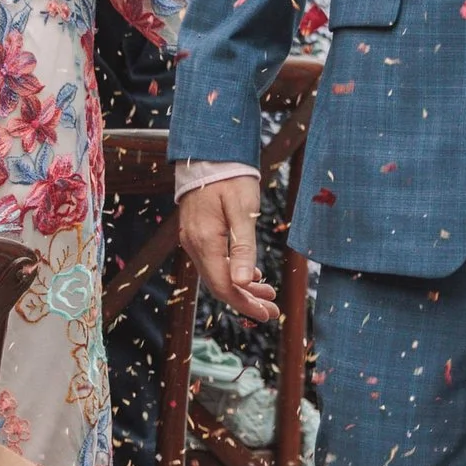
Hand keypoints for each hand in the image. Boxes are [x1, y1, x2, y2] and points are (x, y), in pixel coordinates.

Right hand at [180, 170, 275, 323]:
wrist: (209, 152)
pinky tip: (251, 274)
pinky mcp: (196, 232)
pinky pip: (213, 261)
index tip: (268, 314)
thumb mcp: (243, 211)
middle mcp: (194, 244)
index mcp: (205, 241)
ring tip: (267, 294)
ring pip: (216, 274)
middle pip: (219, 284)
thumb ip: (243, 248)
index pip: (224, 286)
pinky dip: (232, 272)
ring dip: (241, 287)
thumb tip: (243, 283)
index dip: (245, 304)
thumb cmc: (230, 177)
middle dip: (246, 300)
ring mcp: (192, 239)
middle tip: (273, 310)